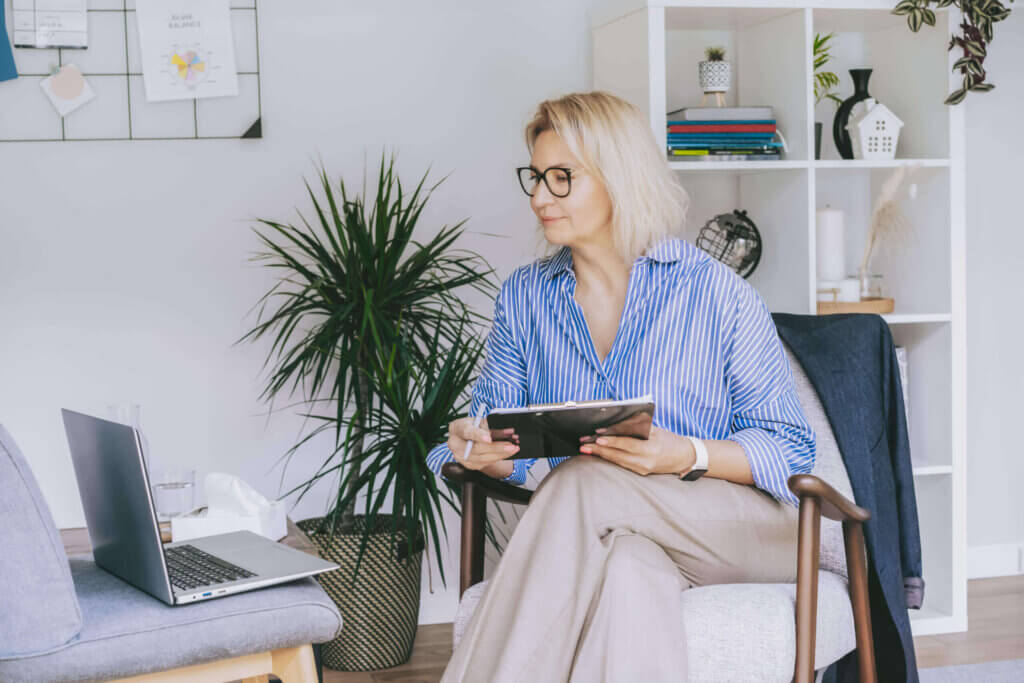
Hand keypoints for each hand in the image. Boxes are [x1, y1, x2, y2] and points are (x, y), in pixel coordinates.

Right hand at [447, 417, 518, 472]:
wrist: (468, 437)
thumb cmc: (474, 426)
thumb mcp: (481, 421)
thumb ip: (491, 425)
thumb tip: (507, 431)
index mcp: (457, 427)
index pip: (467, 431)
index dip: (478, 435)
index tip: (489, 438)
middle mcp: (455, 443)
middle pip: (475, 448)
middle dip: (496, 447)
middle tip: (511, 445)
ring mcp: (460, 456)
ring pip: (481, 458)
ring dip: (500, 454)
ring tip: (513, 449)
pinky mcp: (467, 464)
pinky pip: (484, 463)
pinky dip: (497, 458)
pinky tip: (506, 453)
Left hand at [579, 425, 694, 475]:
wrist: (684, 457)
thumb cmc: (669, 440)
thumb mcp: (655, 430)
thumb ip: (636, 427)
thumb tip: (615, 424)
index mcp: (651, 447)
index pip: (627, 443)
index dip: (611, 440)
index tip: (597, 437)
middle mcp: (646, 460)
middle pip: (618, 454)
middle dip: (599, 449)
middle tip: (584, 444)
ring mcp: (643, 468)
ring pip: (617, 461)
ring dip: (601, 455)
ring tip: (586, 449)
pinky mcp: (641, 472)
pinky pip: (622, 464)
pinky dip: (610, 458)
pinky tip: (600, 454)